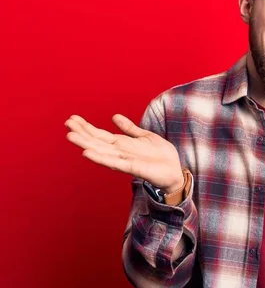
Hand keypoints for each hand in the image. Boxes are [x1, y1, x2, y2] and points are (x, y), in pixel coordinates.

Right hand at [65, 114, 183, 192]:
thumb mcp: (145, 136)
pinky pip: (114, 162)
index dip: (86, 127)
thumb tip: (114, 116)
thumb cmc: (161, 155)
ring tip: (70, 136)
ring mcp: (124, 160)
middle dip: (82, 133)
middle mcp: (120, 152)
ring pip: (101, 151)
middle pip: (96, 141)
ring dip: (85, 144)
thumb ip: (129, 128)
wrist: (175, 171)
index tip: (72, 118)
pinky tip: (87, 153)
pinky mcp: (132, 167)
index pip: (100, 134)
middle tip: (66, 124)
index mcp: (122, 144)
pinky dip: (100, 157)